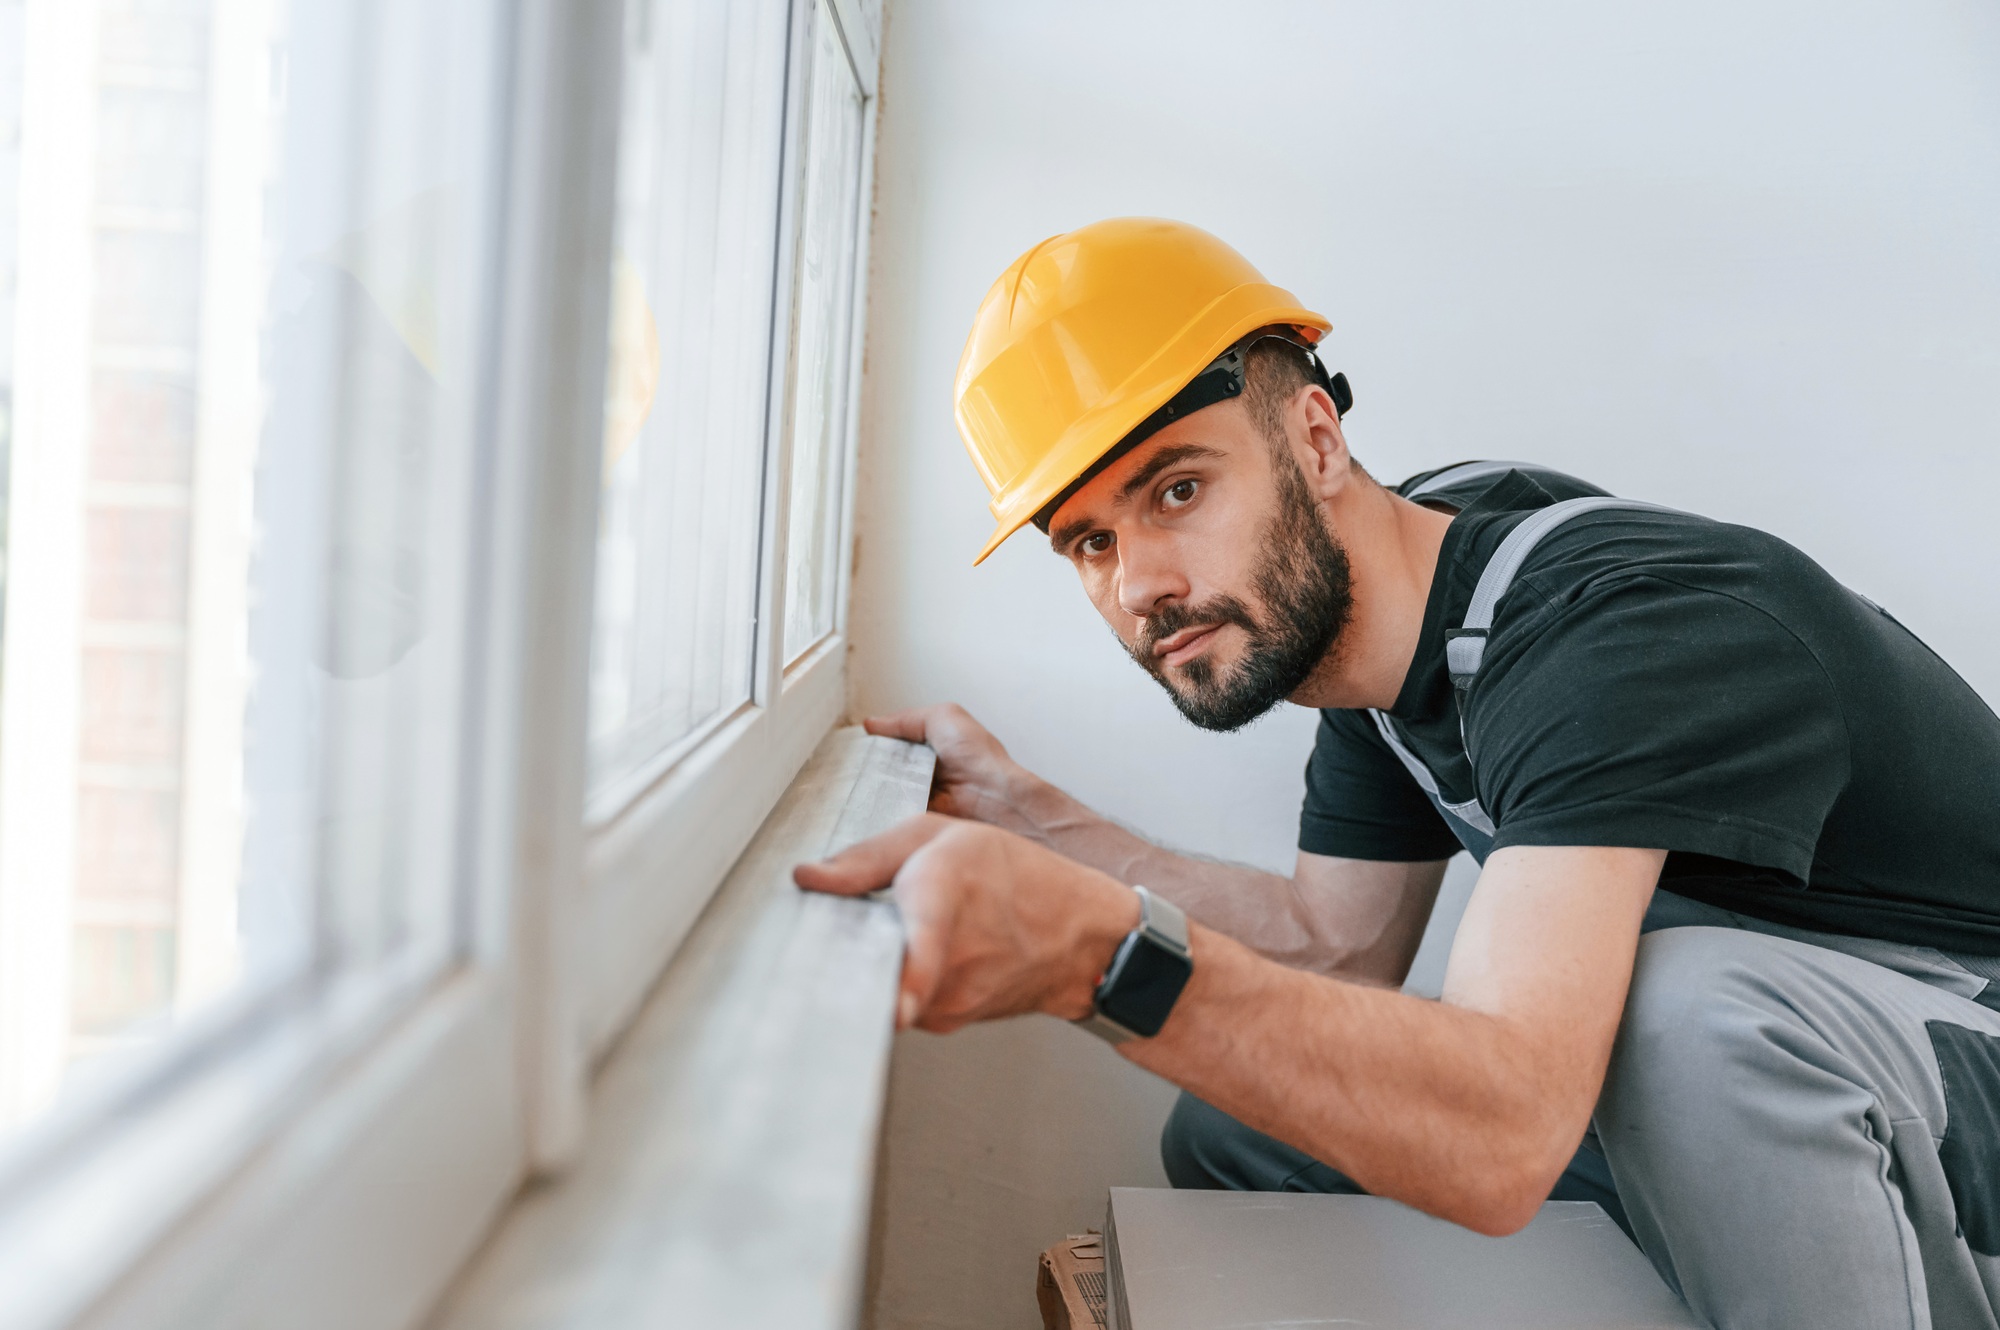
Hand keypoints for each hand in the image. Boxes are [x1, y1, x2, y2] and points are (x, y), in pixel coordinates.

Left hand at [794, 813, 1138, 1032]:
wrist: (1078, 938)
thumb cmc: (1019, 879)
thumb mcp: (944, 836)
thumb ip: (869, 855)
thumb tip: (809, 877)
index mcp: (946, 895)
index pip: (924, 947)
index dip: (909, 978)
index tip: (895, 1006)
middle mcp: (946, 959)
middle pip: (870, 963)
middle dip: (848, 944)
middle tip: (846, 923)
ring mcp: (947, 999)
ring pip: (882, 983)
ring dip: (877, 958)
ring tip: (905, 928)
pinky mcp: (944, 1021)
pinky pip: (901, 999)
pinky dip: (900, 977)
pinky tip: (923, 953)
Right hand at [863, 705, 1049, 835]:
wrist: (995, 800)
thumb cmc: (979, 756)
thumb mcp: (944, 717)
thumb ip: (906, 719)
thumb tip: (871, 724)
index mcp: (929, 749)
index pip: (888, 747)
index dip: (869, 747)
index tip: (848, 749)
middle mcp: (922, 774)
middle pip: (880, 772)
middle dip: (863, 772)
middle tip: (846, 773)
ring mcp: (918, 799)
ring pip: (880, 795)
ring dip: (868, 794)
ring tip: (850, 791)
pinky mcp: (916, 822)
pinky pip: (889, 817)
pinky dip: (878, 813)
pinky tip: (865, 810)